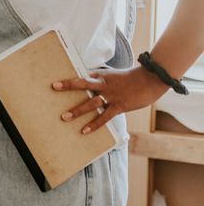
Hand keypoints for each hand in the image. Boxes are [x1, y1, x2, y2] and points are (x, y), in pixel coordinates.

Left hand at [53, 66, 168, 133]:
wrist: (151, 79)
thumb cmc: (132, 78)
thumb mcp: (114, 75)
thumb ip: (101, 77)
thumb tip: (88, 78)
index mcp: (102, 75)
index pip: (83, 75)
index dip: (70, 77)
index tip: (57, 79)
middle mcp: (104, 84)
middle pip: (83, 83)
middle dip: (68, 86)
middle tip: (54, 87)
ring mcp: (111, 96)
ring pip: (91, 102)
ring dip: (77, 110)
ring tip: (64, 117)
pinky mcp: (119, 106)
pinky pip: (104, 117)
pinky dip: (94, 124)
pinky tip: (84, 131)